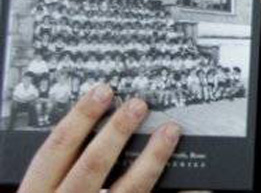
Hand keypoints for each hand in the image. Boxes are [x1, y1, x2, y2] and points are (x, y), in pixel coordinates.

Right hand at [18, 84, 180, 192]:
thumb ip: (60, 172)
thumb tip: (87, 133)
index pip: (57, 149)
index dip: (80, 117)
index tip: (102, 93)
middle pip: (92, 164)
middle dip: (117, 131)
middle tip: (139, 104)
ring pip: (127, 189)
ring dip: (152, 157)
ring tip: (169, 130)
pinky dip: (167, 188)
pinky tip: (188, 180)